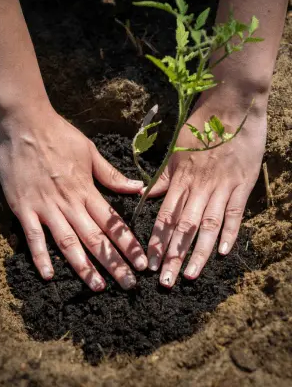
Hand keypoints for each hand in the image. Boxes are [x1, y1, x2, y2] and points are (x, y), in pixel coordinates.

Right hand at [0, 106, 146, 290]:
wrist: (23, 122)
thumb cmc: (58, 134)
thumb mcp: (90, 151)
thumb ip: (112, 175)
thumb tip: (138, 188)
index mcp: (87, 189)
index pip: (113, 222)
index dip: (128, 244)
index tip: (142, 263)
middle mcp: (69, 202)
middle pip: (95, 238)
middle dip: (114, 263)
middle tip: (129, 285)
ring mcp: (45, 206)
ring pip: (68, 242)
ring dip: (84, 267)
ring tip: (98, 287)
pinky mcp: (23, 207)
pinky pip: (33, 236)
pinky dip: (40, 256)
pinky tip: (49, 276)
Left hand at [146, 94, 266, 286]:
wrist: (231, 105)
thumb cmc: (200, 127)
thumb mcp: (176, 149)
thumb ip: (163, 176)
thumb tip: (144, 195)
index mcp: (181, 178)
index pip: (165, 216)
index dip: (157, 240)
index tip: (149, 262)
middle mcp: (199, 186)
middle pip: (184, 226)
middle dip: (173, 255)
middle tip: (165, 281)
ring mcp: (222, 186)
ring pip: (208, 224)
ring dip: (198, 252)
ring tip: (190, 275)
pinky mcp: (243, 184)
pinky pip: (235, 212)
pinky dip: (229, 232)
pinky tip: (222, 252)